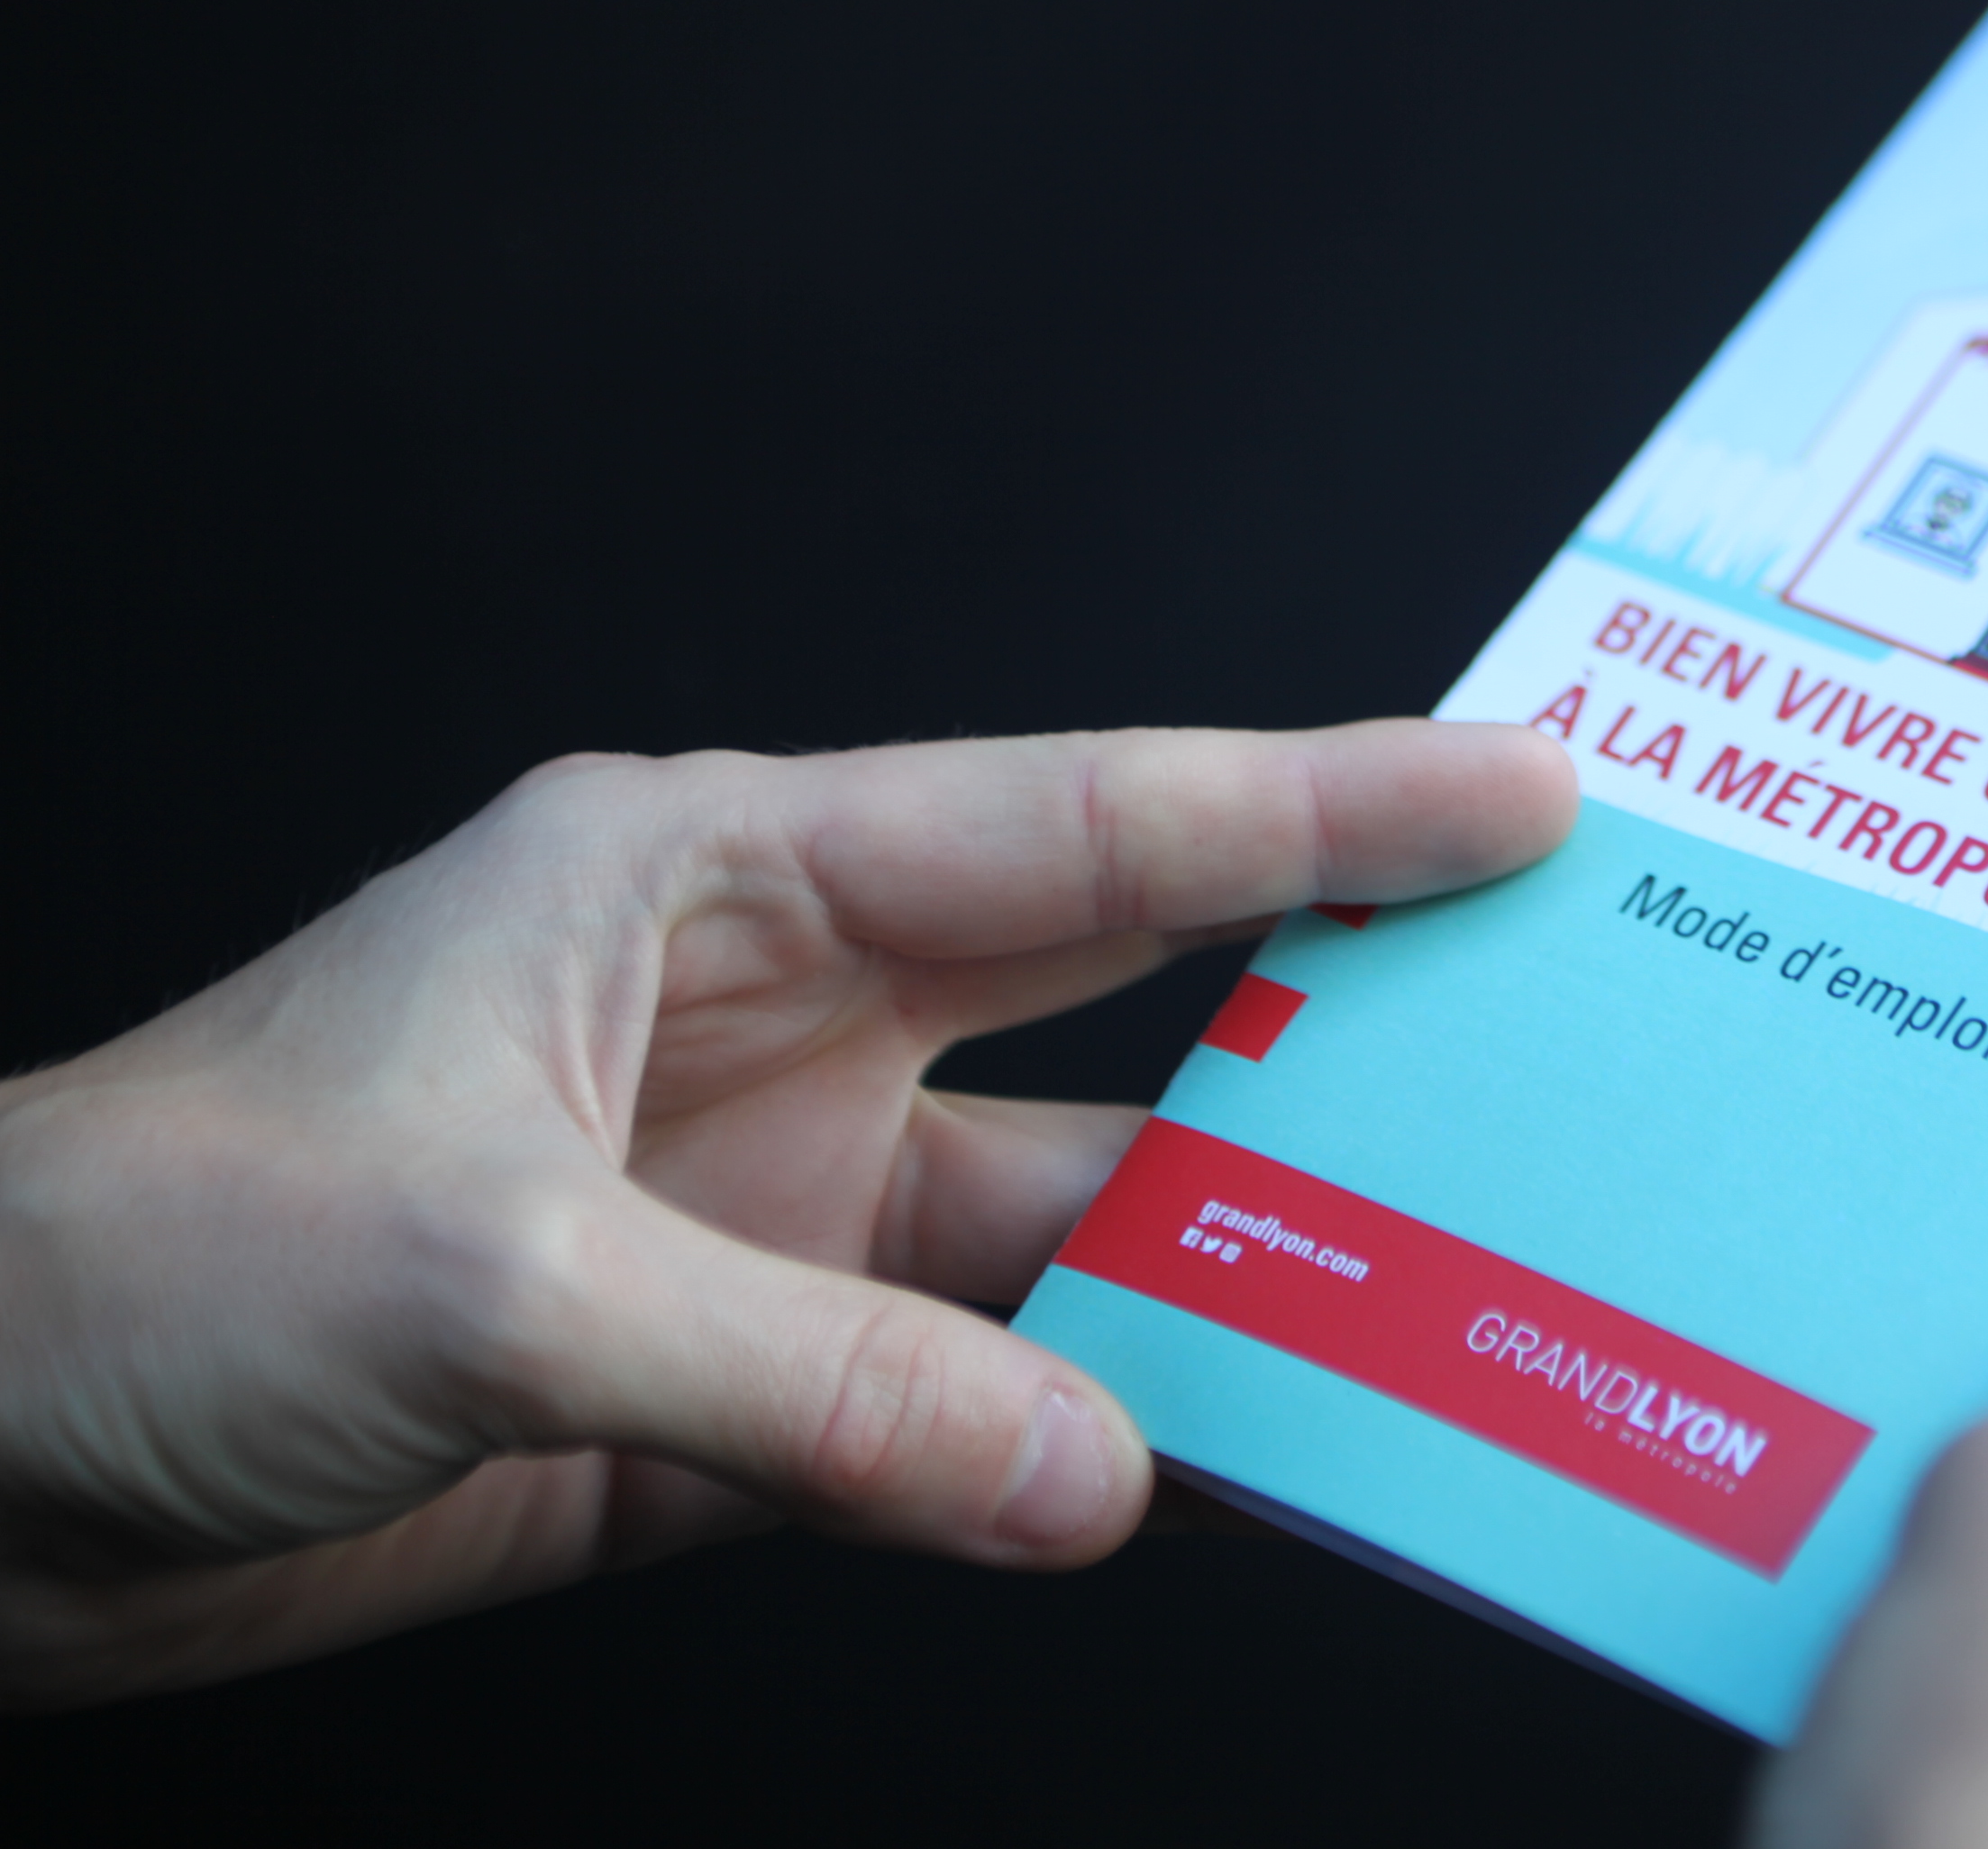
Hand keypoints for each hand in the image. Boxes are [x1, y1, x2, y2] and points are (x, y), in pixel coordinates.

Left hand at [0, 722, 1574, 1708]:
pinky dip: (1101, 1448)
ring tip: (1444, 1294)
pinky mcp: (739, 1398)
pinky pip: (977, 1411)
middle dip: (1343, 1001)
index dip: (1323, 804)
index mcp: (713, 883)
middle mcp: (774, 1028)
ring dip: (1236, 1278)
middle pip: (1129, 1002)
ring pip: (1075, 1238)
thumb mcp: (491, 1274)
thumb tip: (1102, 1475)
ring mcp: (769, 1222)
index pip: (1084, 824)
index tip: (1524, 790)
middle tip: (1566, 1009)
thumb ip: (821, 1383)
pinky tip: (1233, 1466)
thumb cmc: (138, 1256)